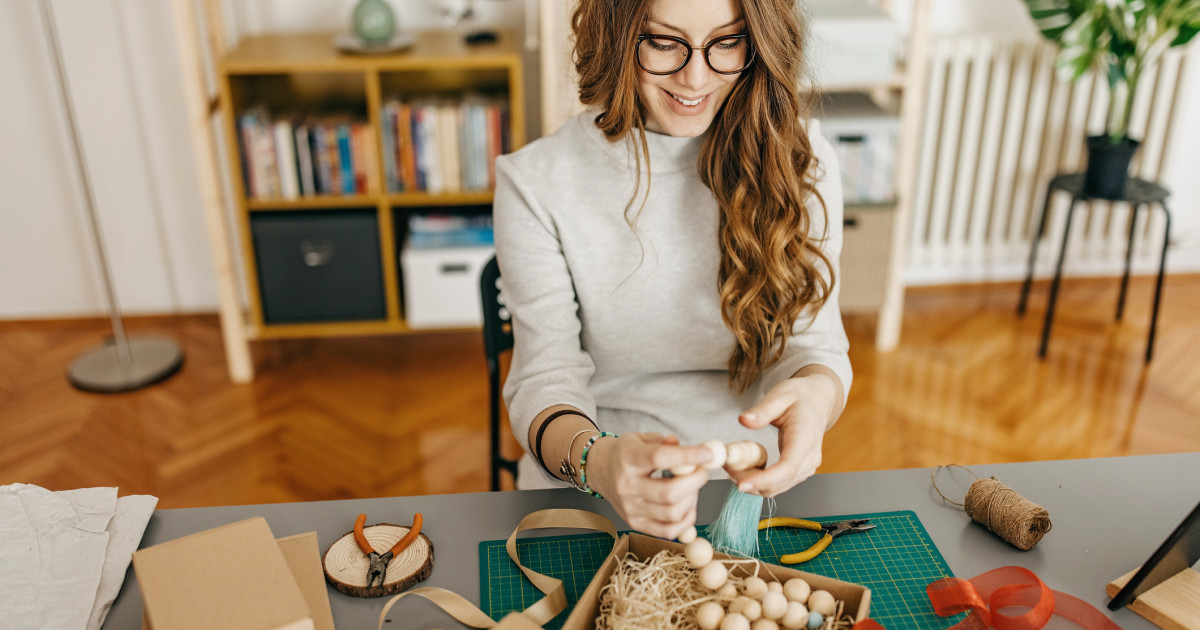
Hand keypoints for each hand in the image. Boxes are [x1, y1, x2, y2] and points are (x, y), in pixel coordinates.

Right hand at [584, 433, 712, 538]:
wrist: (601, 470)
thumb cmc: (626, 453)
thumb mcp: (642, 438)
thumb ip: (666, 443)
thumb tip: (693, 451)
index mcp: (628, 458)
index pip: (660, 458)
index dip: (688, 456)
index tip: (709, 453)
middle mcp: (627, 485)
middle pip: (669, 492)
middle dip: (695, 481)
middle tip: (701, 471)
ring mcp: (630, 508)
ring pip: (672, 513)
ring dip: (692, 499)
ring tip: (691, 487)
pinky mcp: (635, 523)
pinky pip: (668, 531)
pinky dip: (686, 520)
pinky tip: (687, 505)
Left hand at [729, 370, 841, 497]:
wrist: (818, 401)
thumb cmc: (800, 397)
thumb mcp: (780, 396)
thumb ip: (762, 410)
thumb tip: (744, 420)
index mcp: (805, 438)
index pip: (787, 468)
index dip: (764, 479)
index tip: (742, 484)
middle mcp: (809, 458)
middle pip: (779, 482)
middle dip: (750, 481)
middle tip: (726, 466)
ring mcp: (806, 467)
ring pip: (777, 488)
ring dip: (753, 483)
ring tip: (732, 466)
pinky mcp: (799, 470)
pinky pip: (778, 484)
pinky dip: (759, 481)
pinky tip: (745, 468)